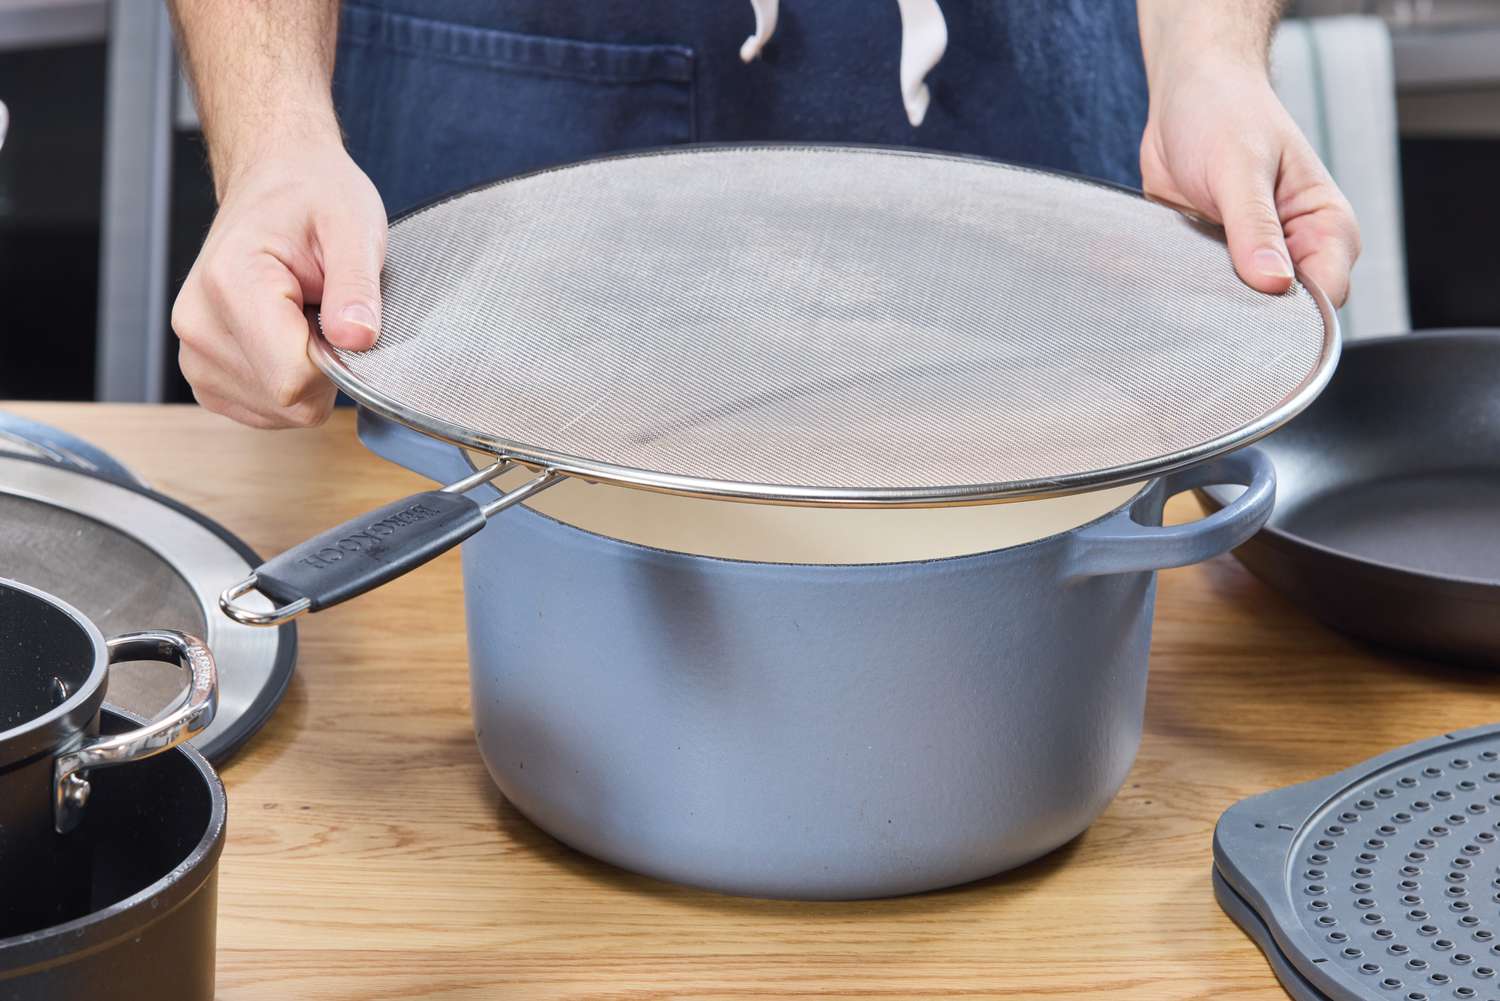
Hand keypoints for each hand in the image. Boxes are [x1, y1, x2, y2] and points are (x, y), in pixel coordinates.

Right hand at [172, 137, 385, 427]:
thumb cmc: (314, 199)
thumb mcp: (354, 226)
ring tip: (305, 318)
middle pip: (287, 400)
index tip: (343, 318)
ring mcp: (194, 353)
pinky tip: (289, 338)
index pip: (292, 377)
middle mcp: (198, 323)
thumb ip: (356, 286)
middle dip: (325, 370)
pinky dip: (290, 384)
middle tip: (326, 312)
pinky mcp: (204, 374)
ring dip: (308, 376)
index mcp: (230, 283)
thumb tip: (357, 339)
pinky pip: (265, 410)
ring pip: (279, 411)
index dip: (337, 362)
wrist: (275, 183)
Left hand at [1140, 57, 1360, 306]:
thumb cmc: (1226, 112)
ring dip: (1217, 304)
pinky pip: (1206, 292)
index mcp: (1324, 224)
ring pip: (1243, 307)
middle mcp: (1295, 247)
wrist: (1185, 93)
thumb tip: (1275, 283)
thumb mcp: (1240, 168)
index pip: (1327, 293)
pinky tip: (1172, 284)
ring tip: (1189, 285)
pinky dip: (1191, 292)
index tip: (1256, 311)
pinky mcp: (1214, 258)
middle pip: (1285, 311)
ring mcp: (1253, 256)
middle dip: (1252, 315)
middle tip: (1213, 300)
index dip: (1295, 314)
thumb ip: (1255, 228)